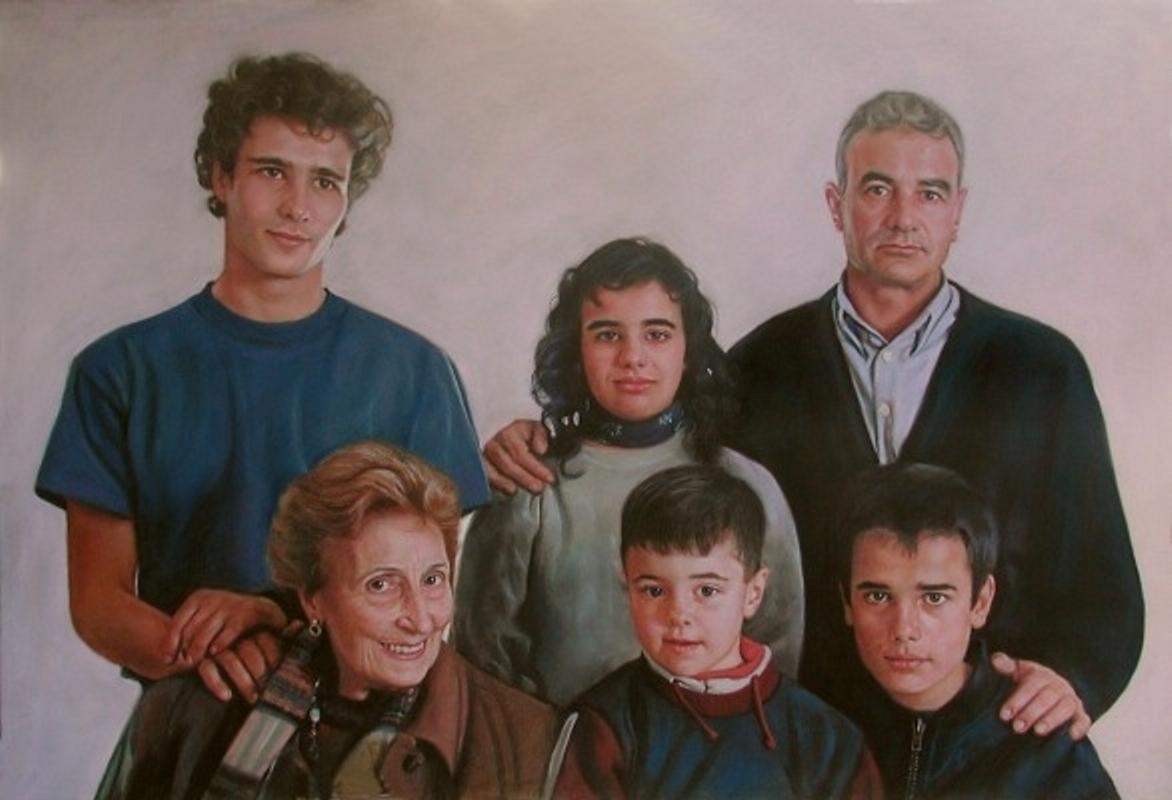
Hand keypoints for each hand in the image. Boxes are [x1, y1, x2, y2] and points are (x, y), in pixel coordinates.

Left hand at [162, 589, 285, 667]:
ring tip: (196, 663)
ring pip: (206, 632)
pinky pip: (228, 632)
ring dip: (199, 650)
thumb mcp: (205, 615)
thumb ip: (188, 629)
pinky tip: (215, 653)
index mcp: (198, 598)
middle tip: (183, 664)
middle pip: (191, 629)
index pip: (177, 622)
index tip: (166, 660)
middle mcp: (212, 599)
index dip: (169, 643)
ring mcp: (229, 606)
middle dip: (185, 648)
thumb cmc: (226, 617)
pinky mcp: (245, 615)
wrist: (260, 608)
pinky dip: (220, 643)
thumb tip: (164, 655)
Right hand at [197, 628, 284, 702]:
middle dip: (261, 674)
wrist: (198, 635)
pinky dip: (217, 683)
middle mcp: (233, 634)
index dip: (276, 658)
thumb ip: (280, 633)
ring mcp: (215, 645)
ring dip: (244, 682)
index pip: (266, 640)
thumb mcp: (258, 635)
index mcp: (249, 626)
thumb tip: (299, 625)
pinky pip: (207, 669)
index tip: (284, 675)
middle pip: (249, 651)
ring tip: (254, 699)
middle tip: (270, 692)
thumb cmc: (239, 639)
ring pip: (230, 661)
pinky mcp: (198, 657)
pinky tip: (227, 696)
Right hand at [482, 418, 553, 493]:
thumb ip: (540, 435)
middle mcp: (493, 443)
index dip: (536, 468)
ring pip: (491, 470)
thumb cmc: (516, 428)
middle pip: (507, 464)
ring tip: (515, 491)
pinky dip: (491, 482)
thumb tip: (541, 449)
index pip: (521, 454)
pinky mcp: (477, 460)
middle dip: (524, 478)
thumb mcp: (531, 425)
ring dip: (503, 482)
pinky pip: (482, 473)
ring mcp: (482, 453)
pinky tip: (501, 489)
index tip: (548, 478)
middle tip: (537, 488)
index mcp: (508, 434)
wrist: (496, 425)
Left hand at [992, 652, 1090, 739]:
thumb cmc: (1030, 682)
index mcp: (1041, 675)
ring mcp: (1071, 699)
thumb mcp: (1018, 672)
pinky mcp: (1080, 714)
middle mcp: (1058, 686)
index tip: (1004, 715)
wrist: (1053, 686)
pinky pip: (1084, 719)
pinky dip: (1079, 727)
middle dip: (1031, 713)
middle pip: (1047, 697)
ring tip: (1038, 731)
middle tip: (1017, 727)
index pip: (1030, 686)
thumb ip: (1006, 666)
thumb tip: (996, 659)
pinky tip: (1071, 736)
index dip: (1017, 700)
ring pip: (1065, 708)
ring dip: (1052, 720)